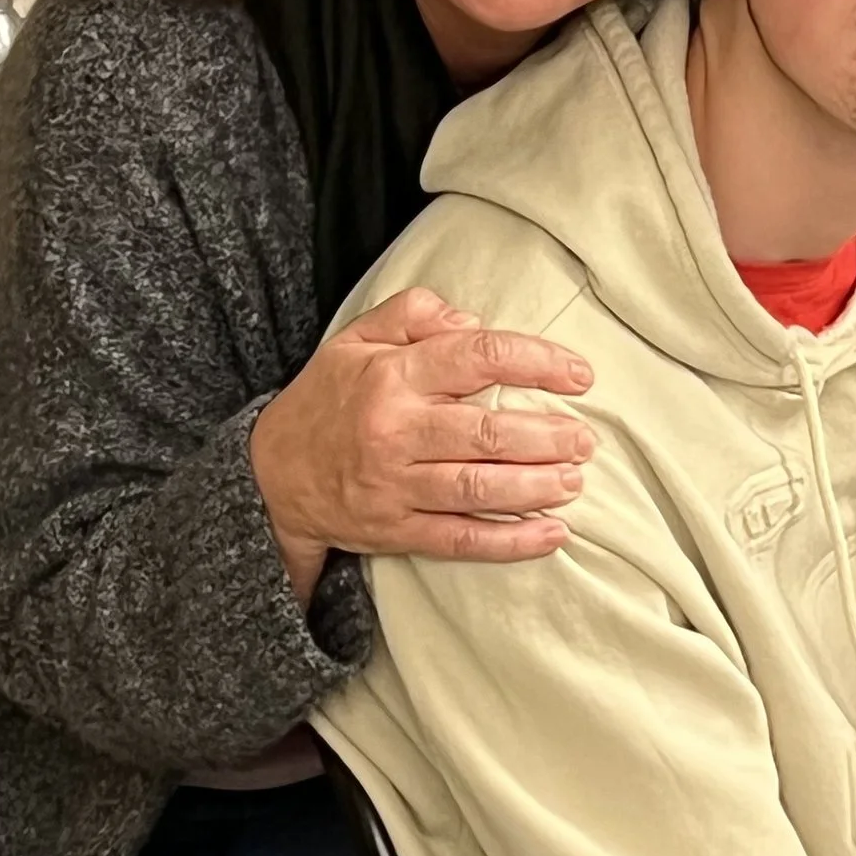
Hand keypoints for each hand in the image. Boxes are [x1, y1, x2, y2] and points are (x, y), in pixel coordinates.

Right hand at [250, 287, 593, 594]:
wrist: (269, 477)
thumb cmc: (327, 401)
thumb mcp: (356, 340)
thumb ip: (414, 314)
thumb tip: (475, 321)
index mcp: (392, 376)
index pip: (477, 358)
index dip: (538, 363)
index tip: (580, 375)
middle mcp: (396, 431)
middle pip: (486, 434)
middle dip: (548, 438)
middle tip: (585, 440)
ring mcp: (396, 487)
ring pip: (479, 489)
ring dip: (536, 488)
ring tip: (575, 481)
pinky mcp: (397, 531)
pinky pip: (461, 539)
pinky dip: (510, 542)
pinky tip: (551, 535)